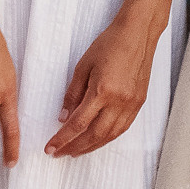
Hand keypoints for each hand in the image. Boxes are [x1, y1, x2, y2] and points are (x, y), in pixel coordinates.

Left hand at [47, 17, 158, 157]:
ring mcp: (132, 103)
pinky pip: (123, 128)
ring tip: (75, 151)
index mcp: (102, 91)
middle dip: (75, 147)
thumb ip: (72, 95)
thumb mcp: (82, 67)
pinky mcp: (139, 102)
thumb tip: (63, 118)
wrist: (137, 34)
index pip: (78, 124)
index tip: (50, 148)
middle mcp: (119, 101)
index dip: (62, 139)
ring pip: (110, 135)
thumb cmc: (108, 45)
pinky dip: (108, 138)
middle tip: (60, 153)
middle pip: (94, 134)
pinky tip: (97, 140)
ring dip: (91, 146)